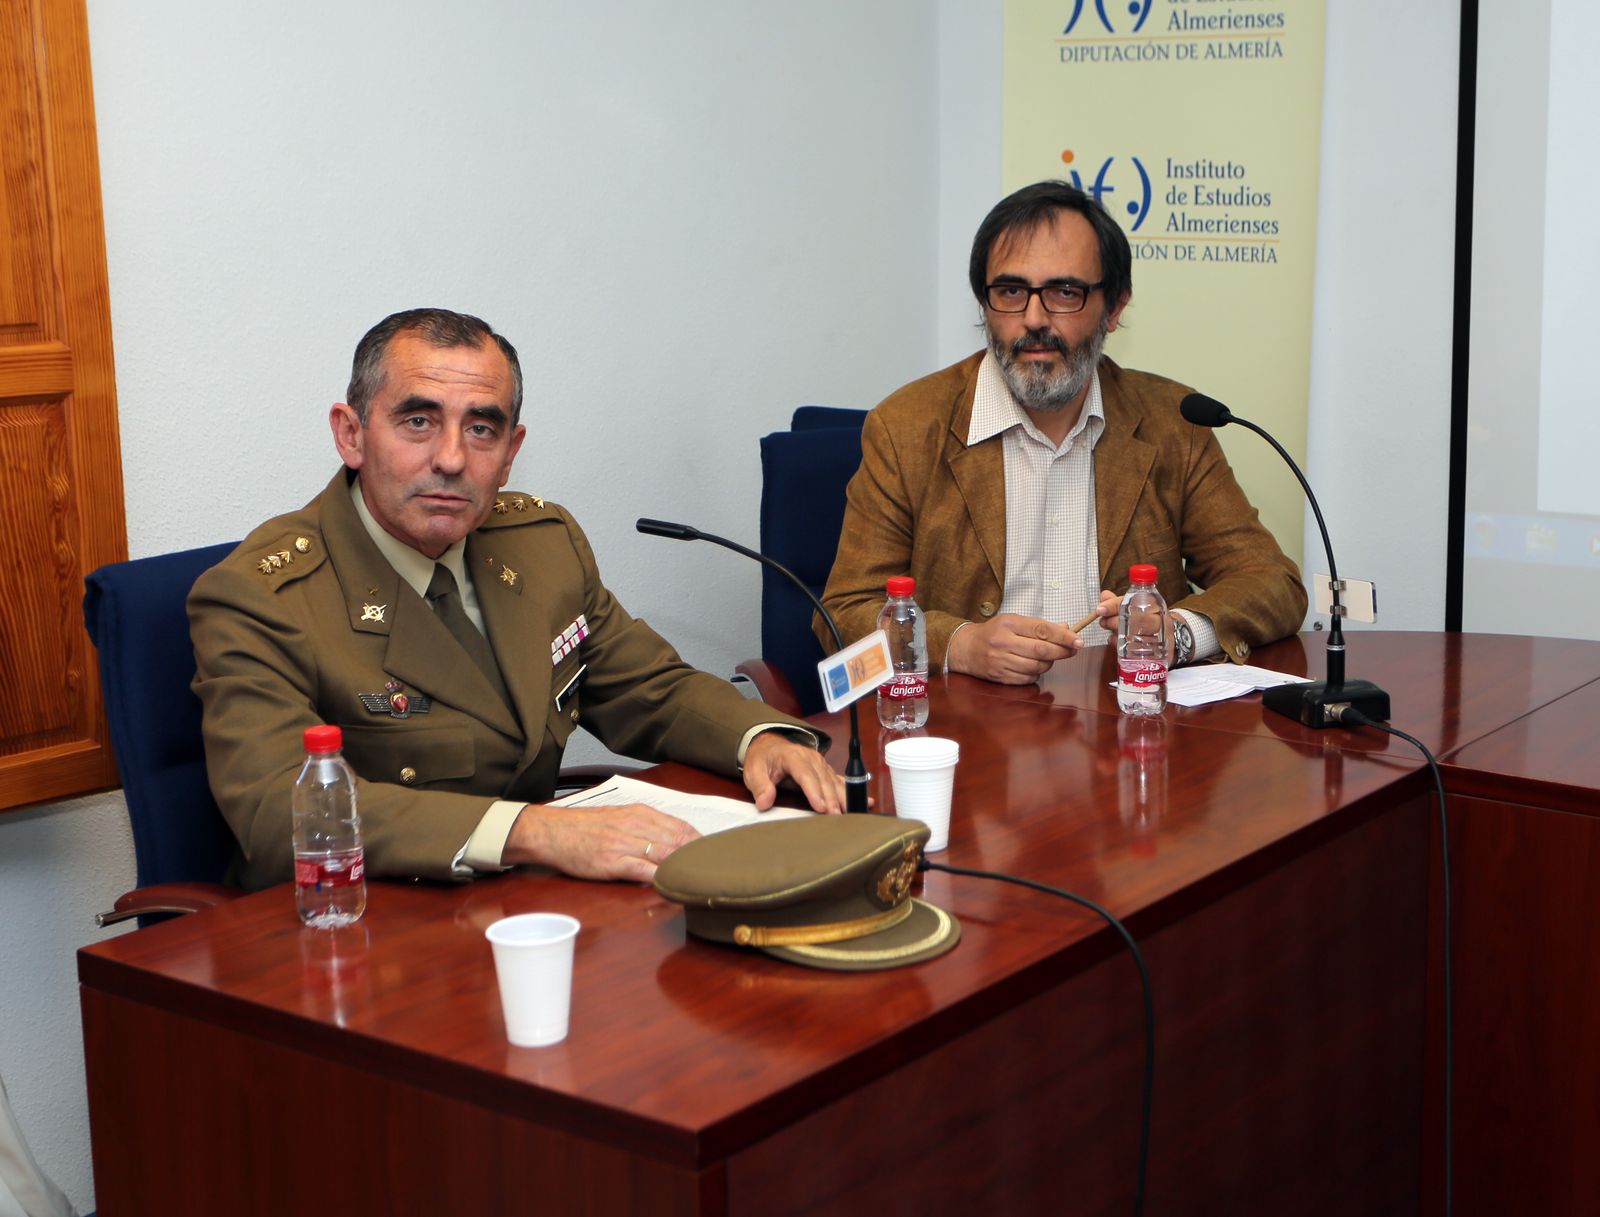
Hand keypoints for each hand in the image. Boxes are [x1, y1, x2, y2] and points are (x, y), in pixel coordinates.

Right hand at [502, 802, 698, 882]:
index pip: (681, 827)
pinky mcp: (613, 863)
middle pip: (678, 842)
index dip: (700, 841)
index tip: (713, 853)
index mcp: (639, 813)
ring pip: (665, 856)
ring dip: (684, 868)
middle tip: (715, 869)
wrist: (552, 831)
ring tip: (701, 879)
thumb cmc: (583, 826)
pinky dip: (661, 879)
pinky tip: (672, 886)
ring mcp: (625, 844)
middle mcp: (636, 826)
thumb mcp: (618, 815)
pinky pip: (644, 871)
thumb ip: (644, 825)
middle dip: (699, 857)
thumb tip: (671, 838)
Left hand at [743, 731, 845, 814]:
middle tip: (836, 817)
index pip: (805, 774)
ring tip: (850, 814)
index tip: (820, 807)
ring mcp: (820, 764)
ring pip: (834, 782)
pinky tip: (865, 801)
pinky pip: (840, 781)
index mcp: (793, 756)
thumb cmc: (763, 759)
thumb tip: (764, 802)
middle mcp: (810, 758)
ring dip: (842, 798)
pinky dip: (850, 792)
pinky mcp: (825, 771)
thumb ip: (759, 786)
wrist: (770, 747)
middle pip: (823, 780)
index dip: (814, 791)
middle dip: (831, 799)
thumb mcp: (753, 770)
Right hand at [946, 613, 1082, 683]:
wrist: (966, 648)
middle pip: (1041, 650)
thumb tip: (1066, 629)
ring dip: (1049, 663)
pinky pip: (1028, 678)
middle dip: (1061, 651)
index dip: (1063, 637)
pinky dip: (1036, 674)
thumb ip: (1039, 625)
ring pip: (1037, 667)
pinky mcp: (1000, 676)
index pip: (1042, 630)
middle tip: (1072, 650)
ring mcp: (1000, 661)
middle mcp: (1003, 642)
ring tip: (1048, 657)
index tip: (1078, 640)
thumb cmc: (994, 632)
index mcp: (1008, 624)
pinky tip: (1033, 666)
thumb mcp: (1014, 621)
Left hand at [1096, 592, 1178, 664]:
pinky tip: (1119, 644)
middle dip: (1114, 622)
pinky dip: (1124, 648)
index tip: (1100, 609)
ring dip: (1118, 635)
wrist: (1173, 638)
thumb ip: (1118, 603)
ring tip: (1111, 634)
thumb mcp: (1136, 609)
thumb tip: (1103, 595)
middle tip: (1103, 622)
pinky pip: (1139, 651)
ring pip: (1136, 636)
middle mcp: (1159, 619)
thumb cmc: (1150, 621)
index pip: (1132, 601)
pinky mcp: (1161, 652)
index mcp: (1154, 604)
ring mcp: (1162, 636)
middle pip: (1135, 619)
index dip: (1113, 605)